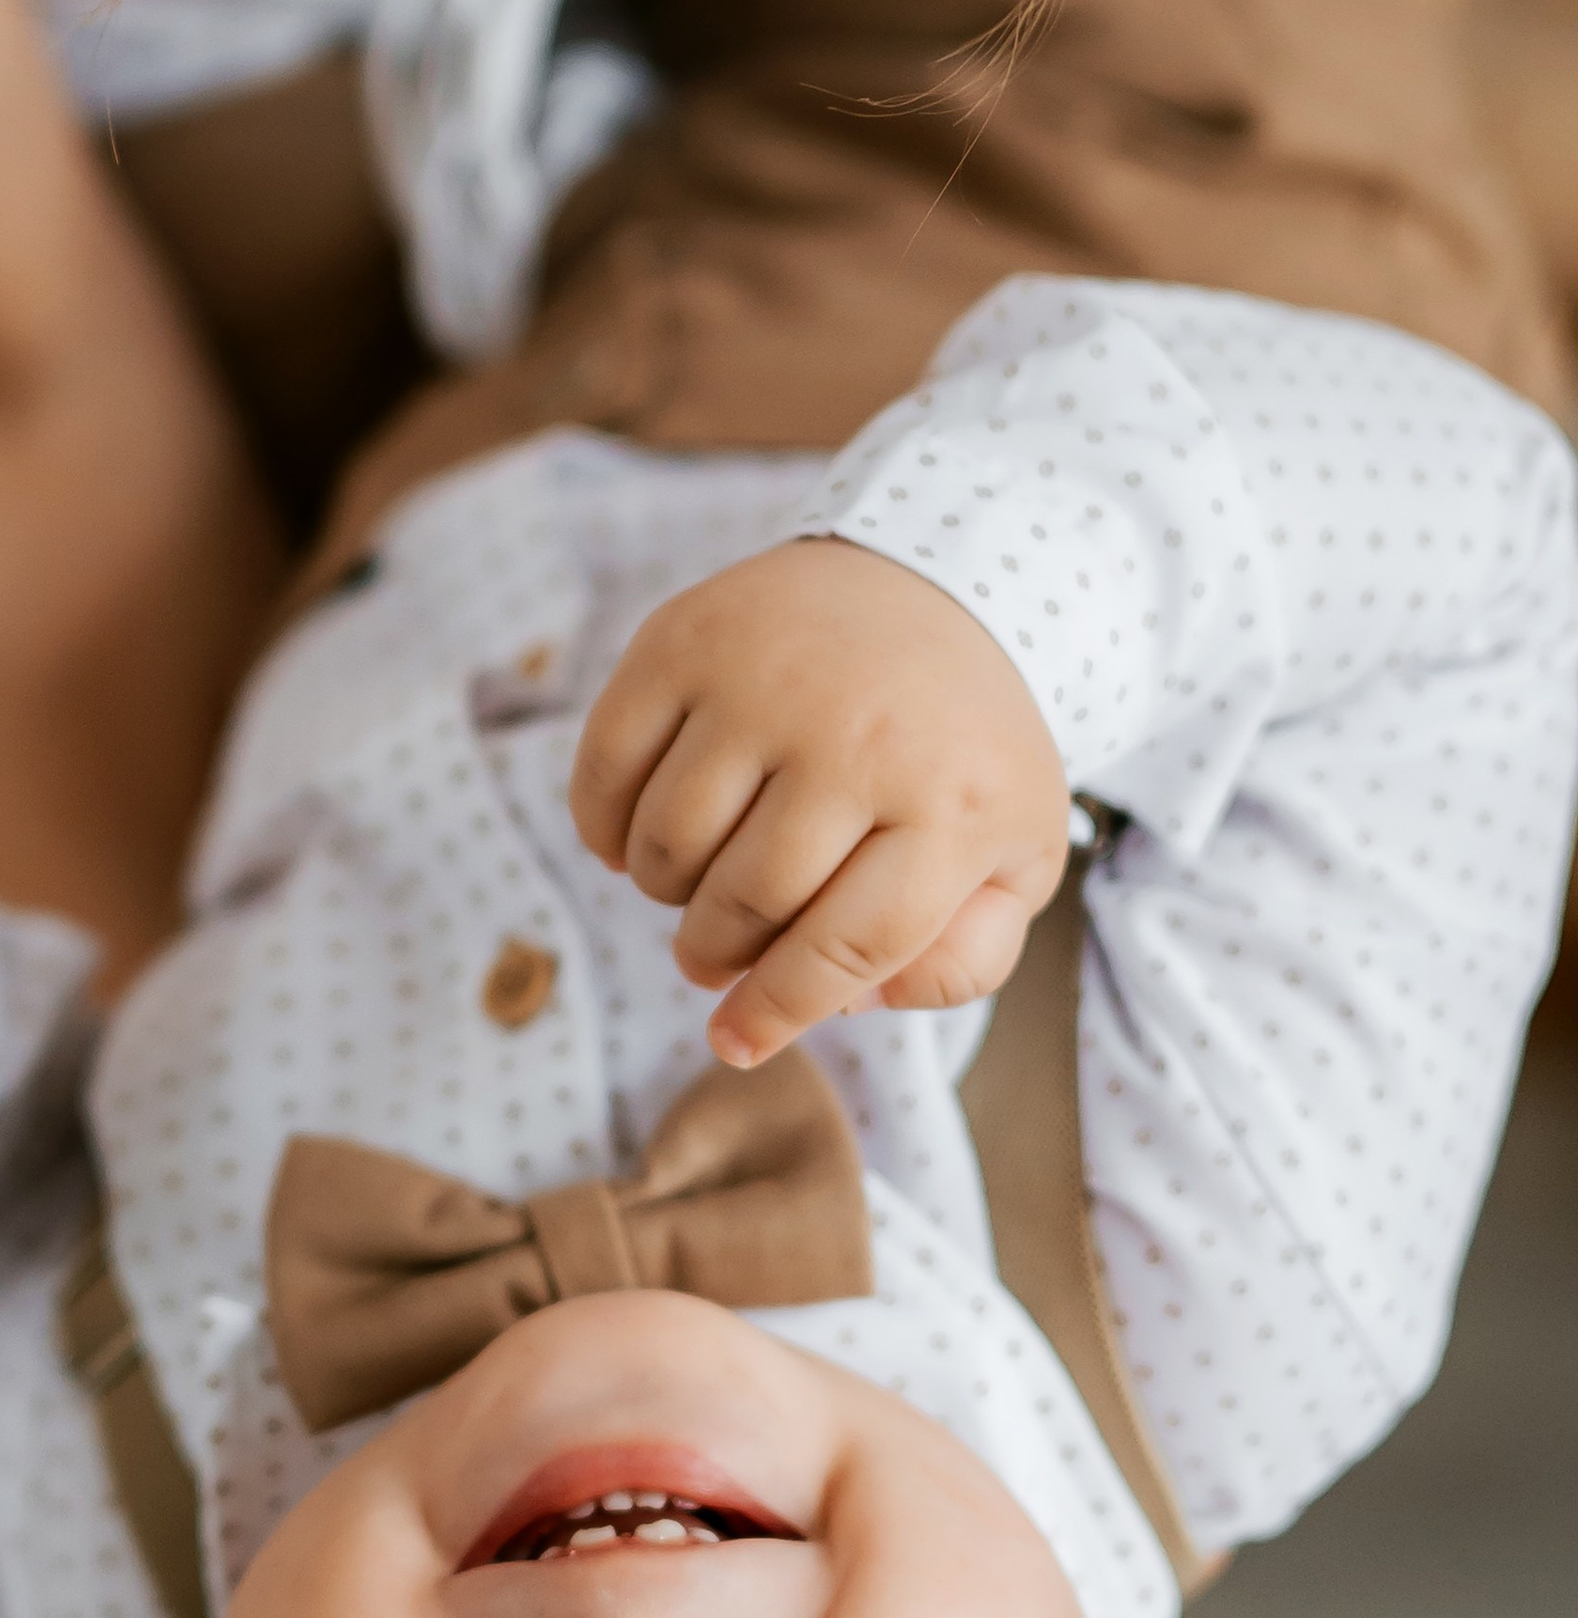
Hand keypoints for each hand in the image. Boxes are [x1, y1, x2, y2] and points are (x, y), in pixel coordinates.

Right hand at [568, 539, 1072, 1067]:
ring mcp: (767, 681)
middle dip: (717, 951)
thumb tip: (850, 1002)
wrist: (932, 577)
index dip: (775, 1013)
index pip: (843, 950)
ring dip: (667, 889)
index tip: (733, 1041)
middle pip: (744, 904)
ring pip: (669, 846)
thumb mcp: (1013, 855)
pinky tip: (640, 833)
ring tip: (700, 874)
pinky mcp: (688, 638)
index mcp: (955, 805)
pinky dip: (605, 826)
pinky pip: (607, 771)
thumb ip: (964, 957)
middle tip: (717, 947)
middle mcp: (859, 737)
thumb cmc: (962, 746)